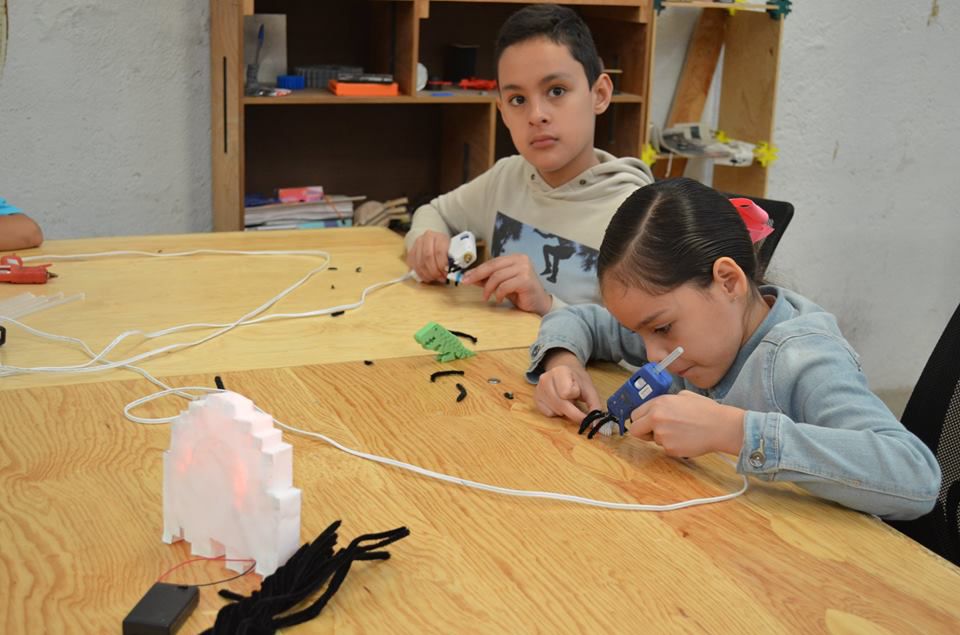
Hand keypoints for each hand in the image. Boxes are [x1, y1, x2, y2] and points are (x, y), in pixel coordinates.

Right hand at [406, 231, 450, 281]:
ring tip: (434, 279)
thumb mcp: (451, 249)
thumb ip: (452, 258)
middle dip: (435, 271)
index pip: (439, 251)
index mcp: (438, 236)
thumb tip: (453, 272)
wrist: (432, 240)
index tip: (447, 274)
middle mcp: (426, 238)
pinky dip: (420, 274)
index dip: (442, 265)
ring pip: (420, 263)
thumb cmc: (444, 247)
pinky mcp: (411, 252)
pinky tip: (427, 278)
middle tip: (441, 278)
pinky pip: (413, 266)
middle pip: (428, 257)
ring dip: (427, 274)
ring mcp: (417, 244)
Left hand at [461, 254, 552, 315]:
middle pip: (493, 266)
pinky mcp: (526, 280)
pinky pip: (504, 286)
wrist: (539, 303)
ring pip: (497, 276)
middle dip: (477, 275)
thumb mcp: (502, 284)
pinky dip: (499, 294)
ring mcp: (524, 269)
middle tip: (467, 282)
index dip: (477, 269)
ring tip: (487, 297)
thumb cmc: (522, 293)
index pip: (492, 262)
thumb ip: (489, 279)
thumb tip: (470, 277)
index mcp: (515, 258)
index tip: (465, 277)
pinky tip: (500, 299)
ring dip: (488, 288)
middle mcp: (521, 260)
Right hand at [534, 350, 601, 423]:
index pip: (567, 393)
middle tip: (579, 410)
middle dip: (573, 411)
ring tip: (567, 401)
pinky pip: (548, 413)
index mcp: (560, 371)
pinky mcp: (535, 398)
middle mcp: (545, 379)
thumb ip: (594, 405)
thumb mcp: (589, 388)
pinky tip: (558, 403)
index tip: (578, 394)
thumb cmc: (577, 380)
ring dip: (565, 411)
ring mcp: (538, 389)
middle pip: (561, 405)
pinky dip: (556, 412)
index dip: (575, 396)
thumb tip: (596, 424)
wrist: (563, 370)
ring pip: (555, 411)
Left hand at [628, 390, 745, 456]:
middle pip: (635, 430)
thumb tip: (656, 407)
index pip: (634, 415)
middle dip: (642, 432)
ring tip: (681, 431)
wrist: (720, 427)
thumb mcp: (683, 396)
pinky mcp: (670, 449)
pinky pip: (665, 448)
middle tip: (652, 432)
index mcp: (658, 404)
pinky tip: (685, 438)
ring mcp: (662, 435)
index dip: (639, 419)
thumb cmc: (705, 411)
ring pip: (653, 440)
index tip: (643, 422)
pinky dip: (673, 445)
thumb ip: (665, 402)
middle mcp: (656, 419)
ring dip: (662, 438)